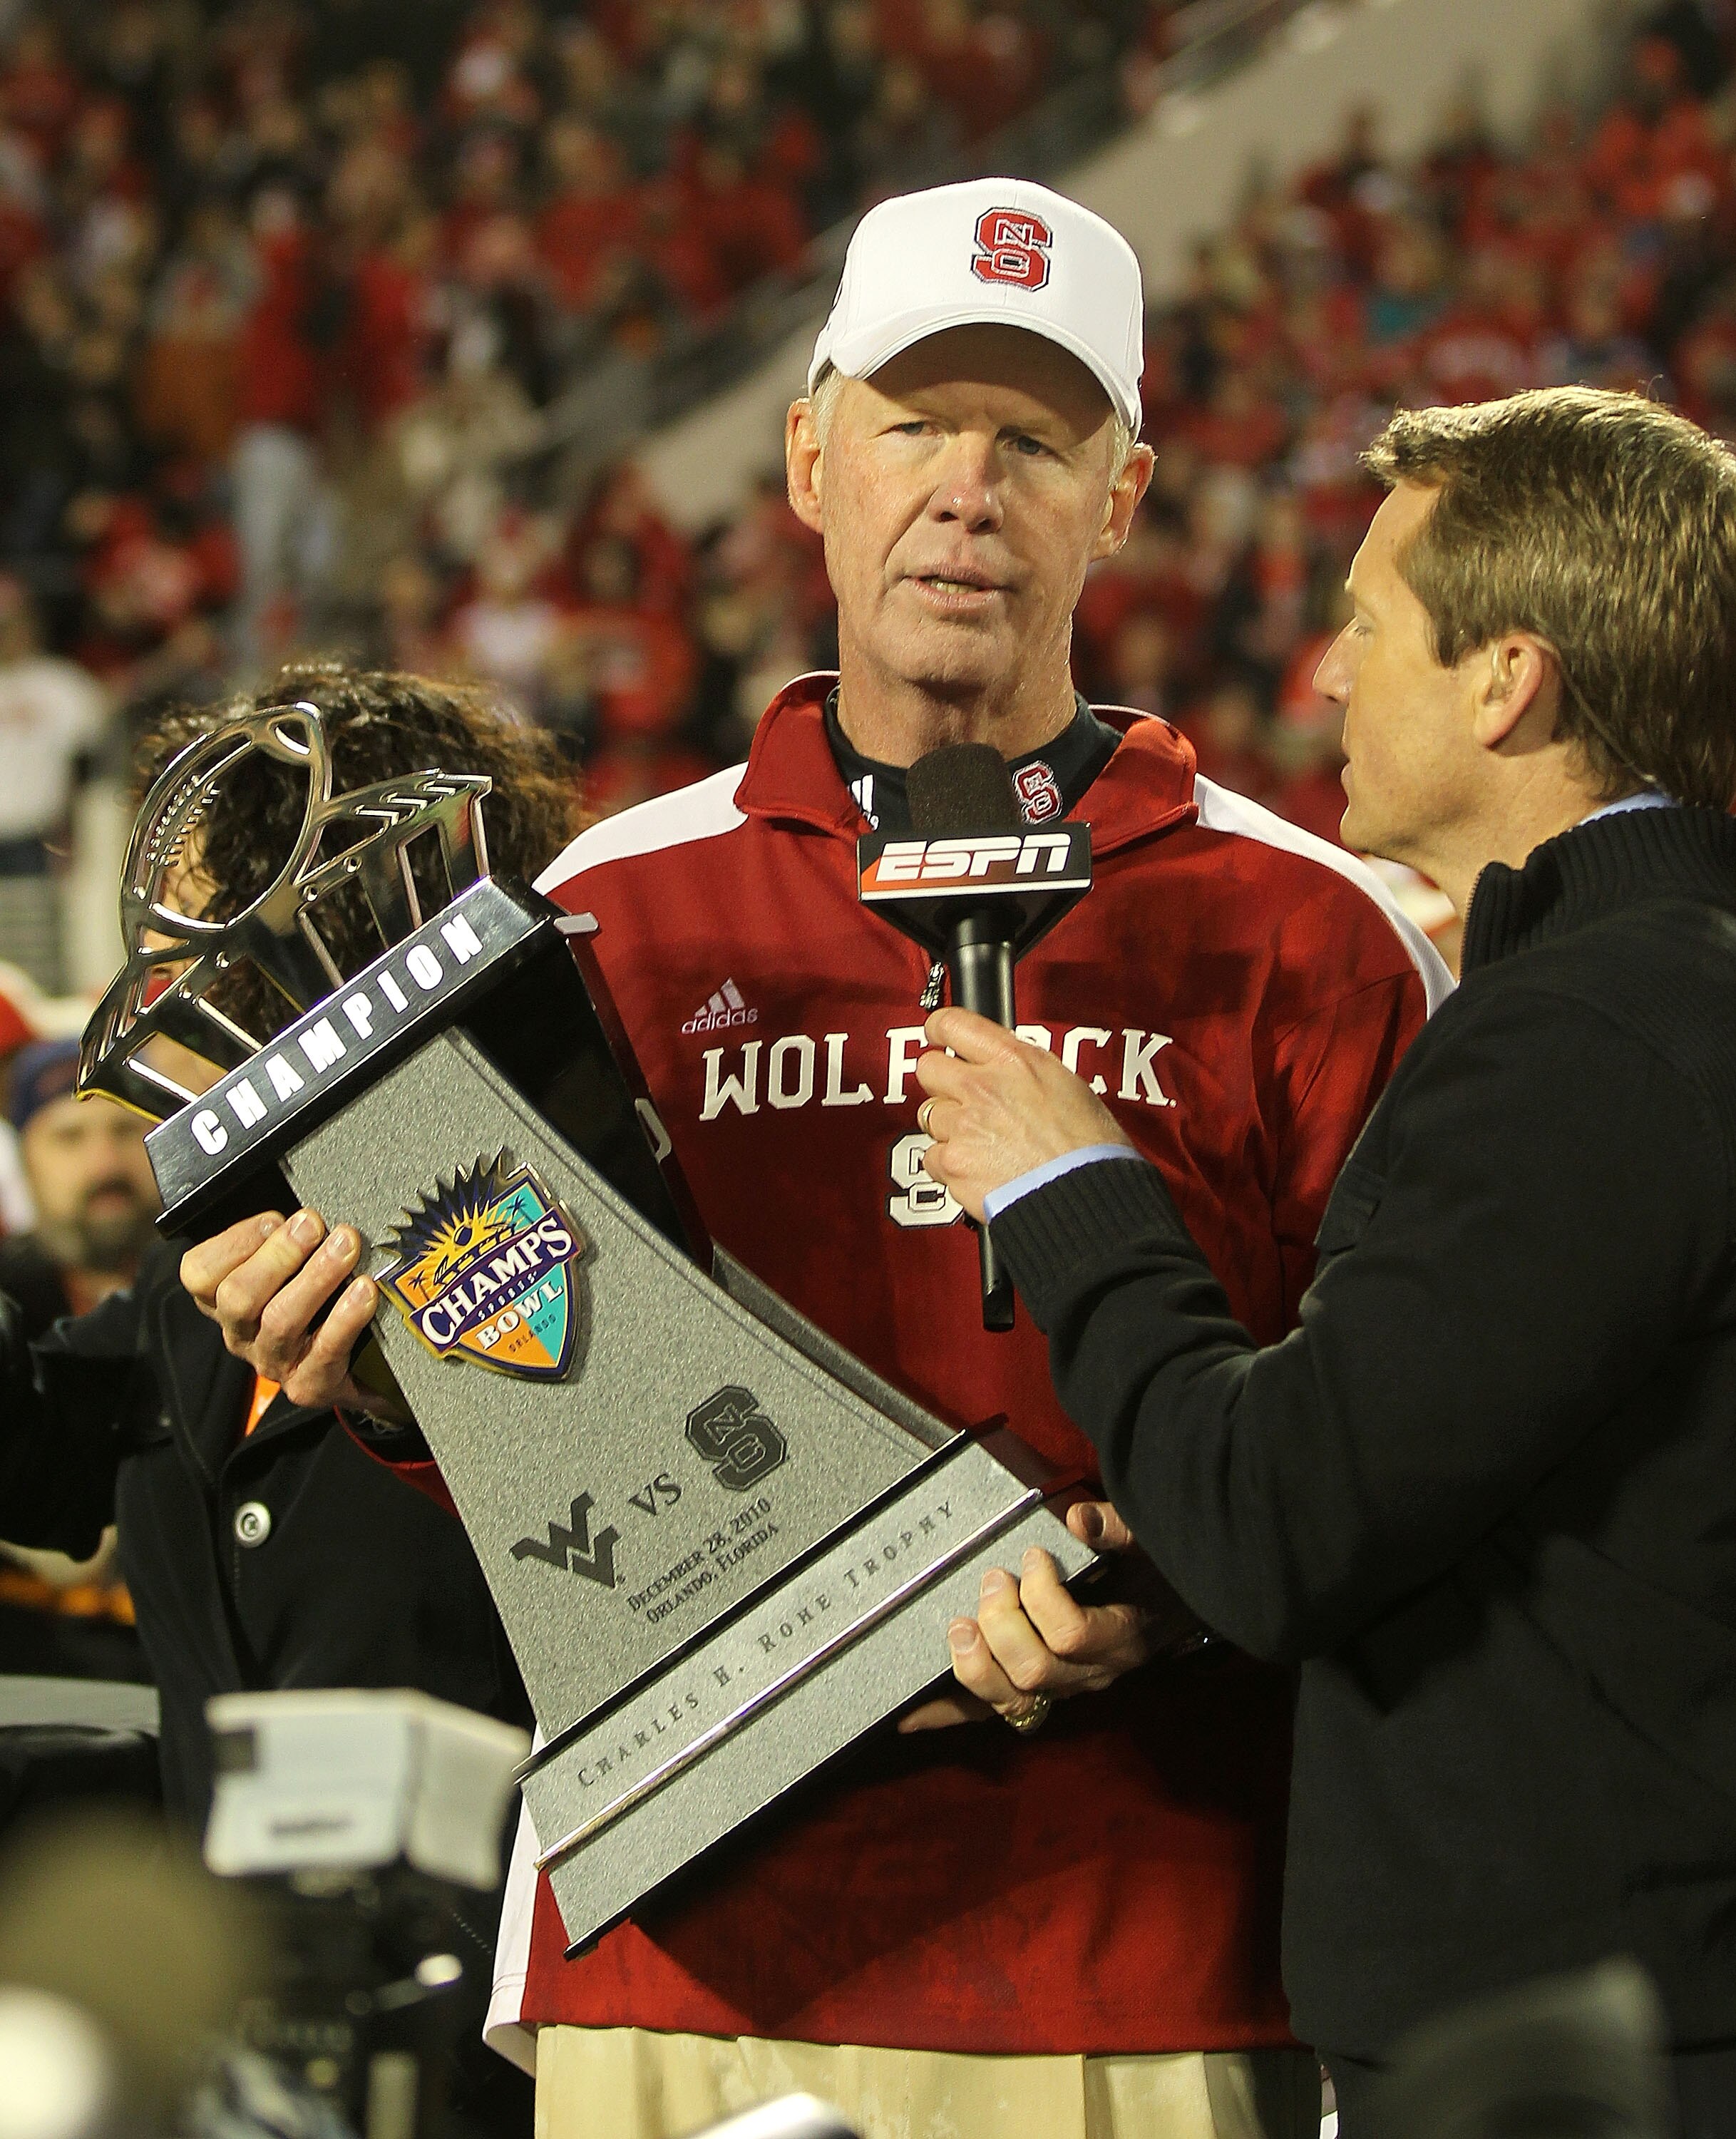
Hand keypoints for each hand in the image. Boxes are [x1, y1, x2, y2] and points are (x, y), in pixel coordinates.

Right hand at [181, 1209, 406, 1419]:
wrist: (366, 1367)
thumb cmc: (325, 1298)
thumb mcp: (297, 1262)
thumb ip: (290, 1234)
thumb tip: (307, 1206)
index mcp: (225, 1298)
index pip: (199, 1273)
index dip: (233, 1243)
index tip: (274, 1218)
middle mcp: (241, 1332)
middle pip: (237, 1297)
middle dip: (277, 1255)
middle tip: (313, 1224)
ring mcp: (273, 1362)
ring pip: (280, 1321)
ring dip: (315, 1277)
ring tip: (346, 1246)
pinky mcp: (309, 1386)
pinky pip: (324, 1351)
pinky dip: (346, 1317)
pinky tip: (366, 1290)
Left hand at [899, 1499, 1153, 1731]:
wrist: (1167, 1610)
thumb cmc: (1152, 1573)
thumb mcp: (1147, 1546)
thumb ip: (1117, 1530)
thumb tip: (1078, 1520)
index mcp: (1119, 1639)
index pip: (1071, 1635)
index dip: (1042, 1596)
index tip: (1032, 1557)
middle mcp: (1090, 1675)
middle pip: (1034, 1672)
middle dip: (1001, 1623)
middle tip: (993, 1580)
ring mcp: (1061, 1691)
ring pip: (1010, 1702)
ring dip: (975, 1666)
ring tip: (959, 1625)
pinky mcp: (1036, 1695)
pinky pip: (988, 1713)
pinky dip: (947, 1715)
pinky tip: (908, 1715)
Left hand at [915, 1007, 1133, 1223]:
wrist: (1084, 1196)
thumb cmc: (1089, 1148)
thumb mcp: (1066, 1085)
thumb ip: (1023, 1071)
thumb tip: (1006, 1070)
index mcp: (1014, 1061)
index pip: (954, 1024)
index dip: (939, 1029)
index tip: (936, 1036)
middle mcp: (983, 1088)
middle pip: (928, 1069)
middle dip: (941, 1083)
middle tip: (960, 1099)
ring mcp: (963, 1126)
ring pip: (929, 1116)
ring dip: (949, 1128)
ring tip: (982, 1144)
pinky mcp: (953, 1164)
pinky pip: (932, 1158)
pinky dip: (950, 1165)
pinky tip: (978, 1170)